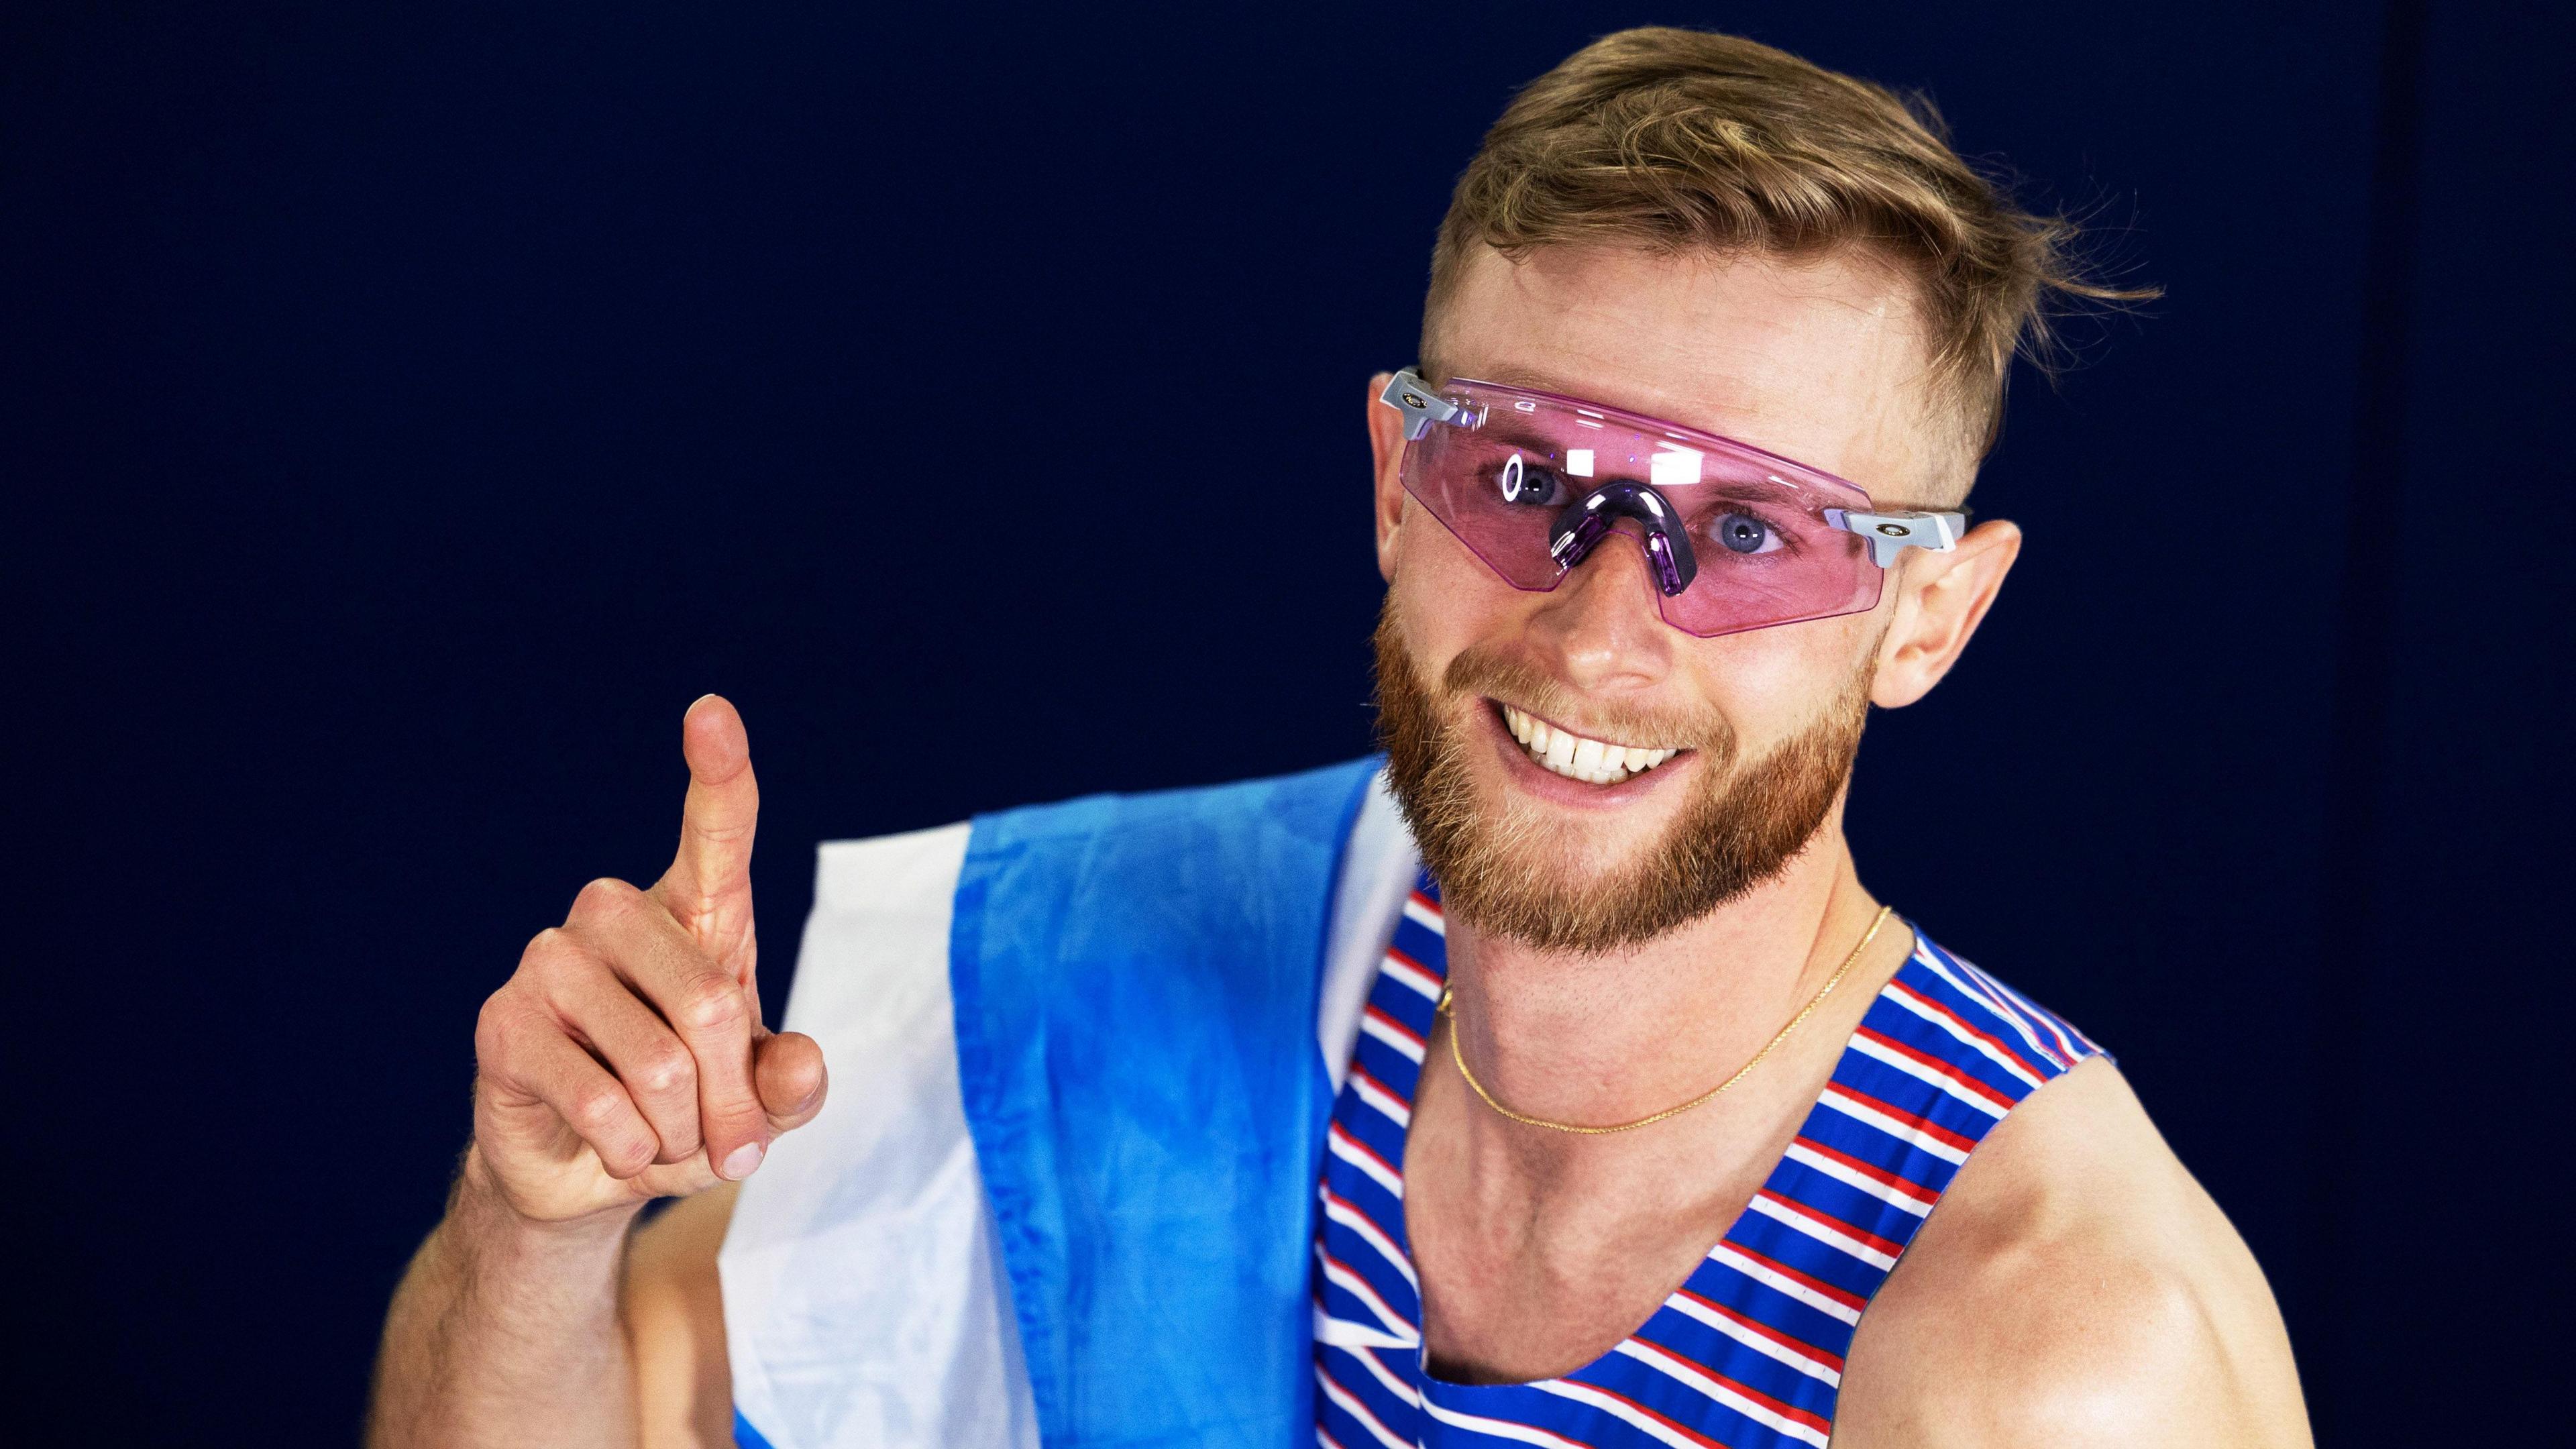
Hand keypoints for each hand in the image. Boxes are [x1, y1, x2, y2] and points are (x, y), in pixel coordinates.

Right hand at [467, 695, 826, 1225]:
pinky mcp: (503, 1025)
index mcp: (691, 915)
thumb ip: (792, 1086)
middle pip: (710, 1003)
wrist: (588, 1174)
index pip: (714, 832)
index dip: (718, 772)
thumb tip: (802, 1068)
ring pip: (660, 1063)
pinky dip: (630, 1149)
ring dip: (679, 1132)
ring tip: (663, 1139)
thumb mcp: (760, 1105)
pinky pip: (600, 1101)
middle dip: (730, 1097)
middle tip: (724, 1138)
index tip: (713, 711)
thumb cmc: (685, 1112)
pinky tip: (618, 1148)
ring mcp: (550, 964)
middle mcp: (614, 918)